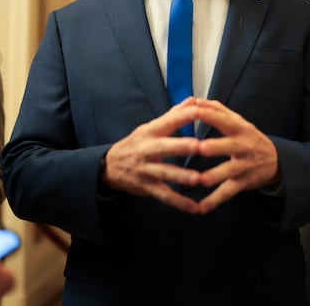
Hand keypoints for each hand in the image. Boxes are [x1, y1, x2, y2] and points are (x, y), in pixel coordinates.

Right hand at [102, 98, 202, 213]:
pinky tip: (195, 208)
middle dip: (181, 146)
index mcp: (150, 132)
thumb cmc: (137, 143)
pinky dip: (179, 203)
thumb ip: (173, 115)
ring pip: (164, 173)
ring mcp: (145, 169)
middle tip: (199, 146)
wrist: (109, 166)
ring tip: (198, 179)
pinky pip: (164, 196)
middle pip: (164, 147)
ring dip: (181, 176)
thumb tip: (193, 100)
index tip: (199, 110)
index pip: (167, 121)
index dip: (182, 116)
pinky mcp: (146, 187)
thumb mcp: (150, 127)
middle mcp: (146, 149)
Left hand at [194, 99, 279, 213]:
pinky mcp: (244, 182)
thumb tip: (196, 100)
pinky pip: (229, 192)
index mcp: (239, 128)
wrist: (277, 160)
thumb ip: (217, 110)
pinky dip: (215, 200)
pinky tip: (201, 208)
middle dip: (215, 146)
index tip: (194, 111)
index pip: (224, 119)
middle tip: (199, 147)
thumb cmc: (248, 137)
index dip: (210, 115)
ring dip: (215, 175)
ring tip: (200, 180)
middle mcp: (243, 145)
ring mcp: (244, 165)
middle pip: (229, 145)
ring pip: (230, 171)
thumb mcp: (238, 121)